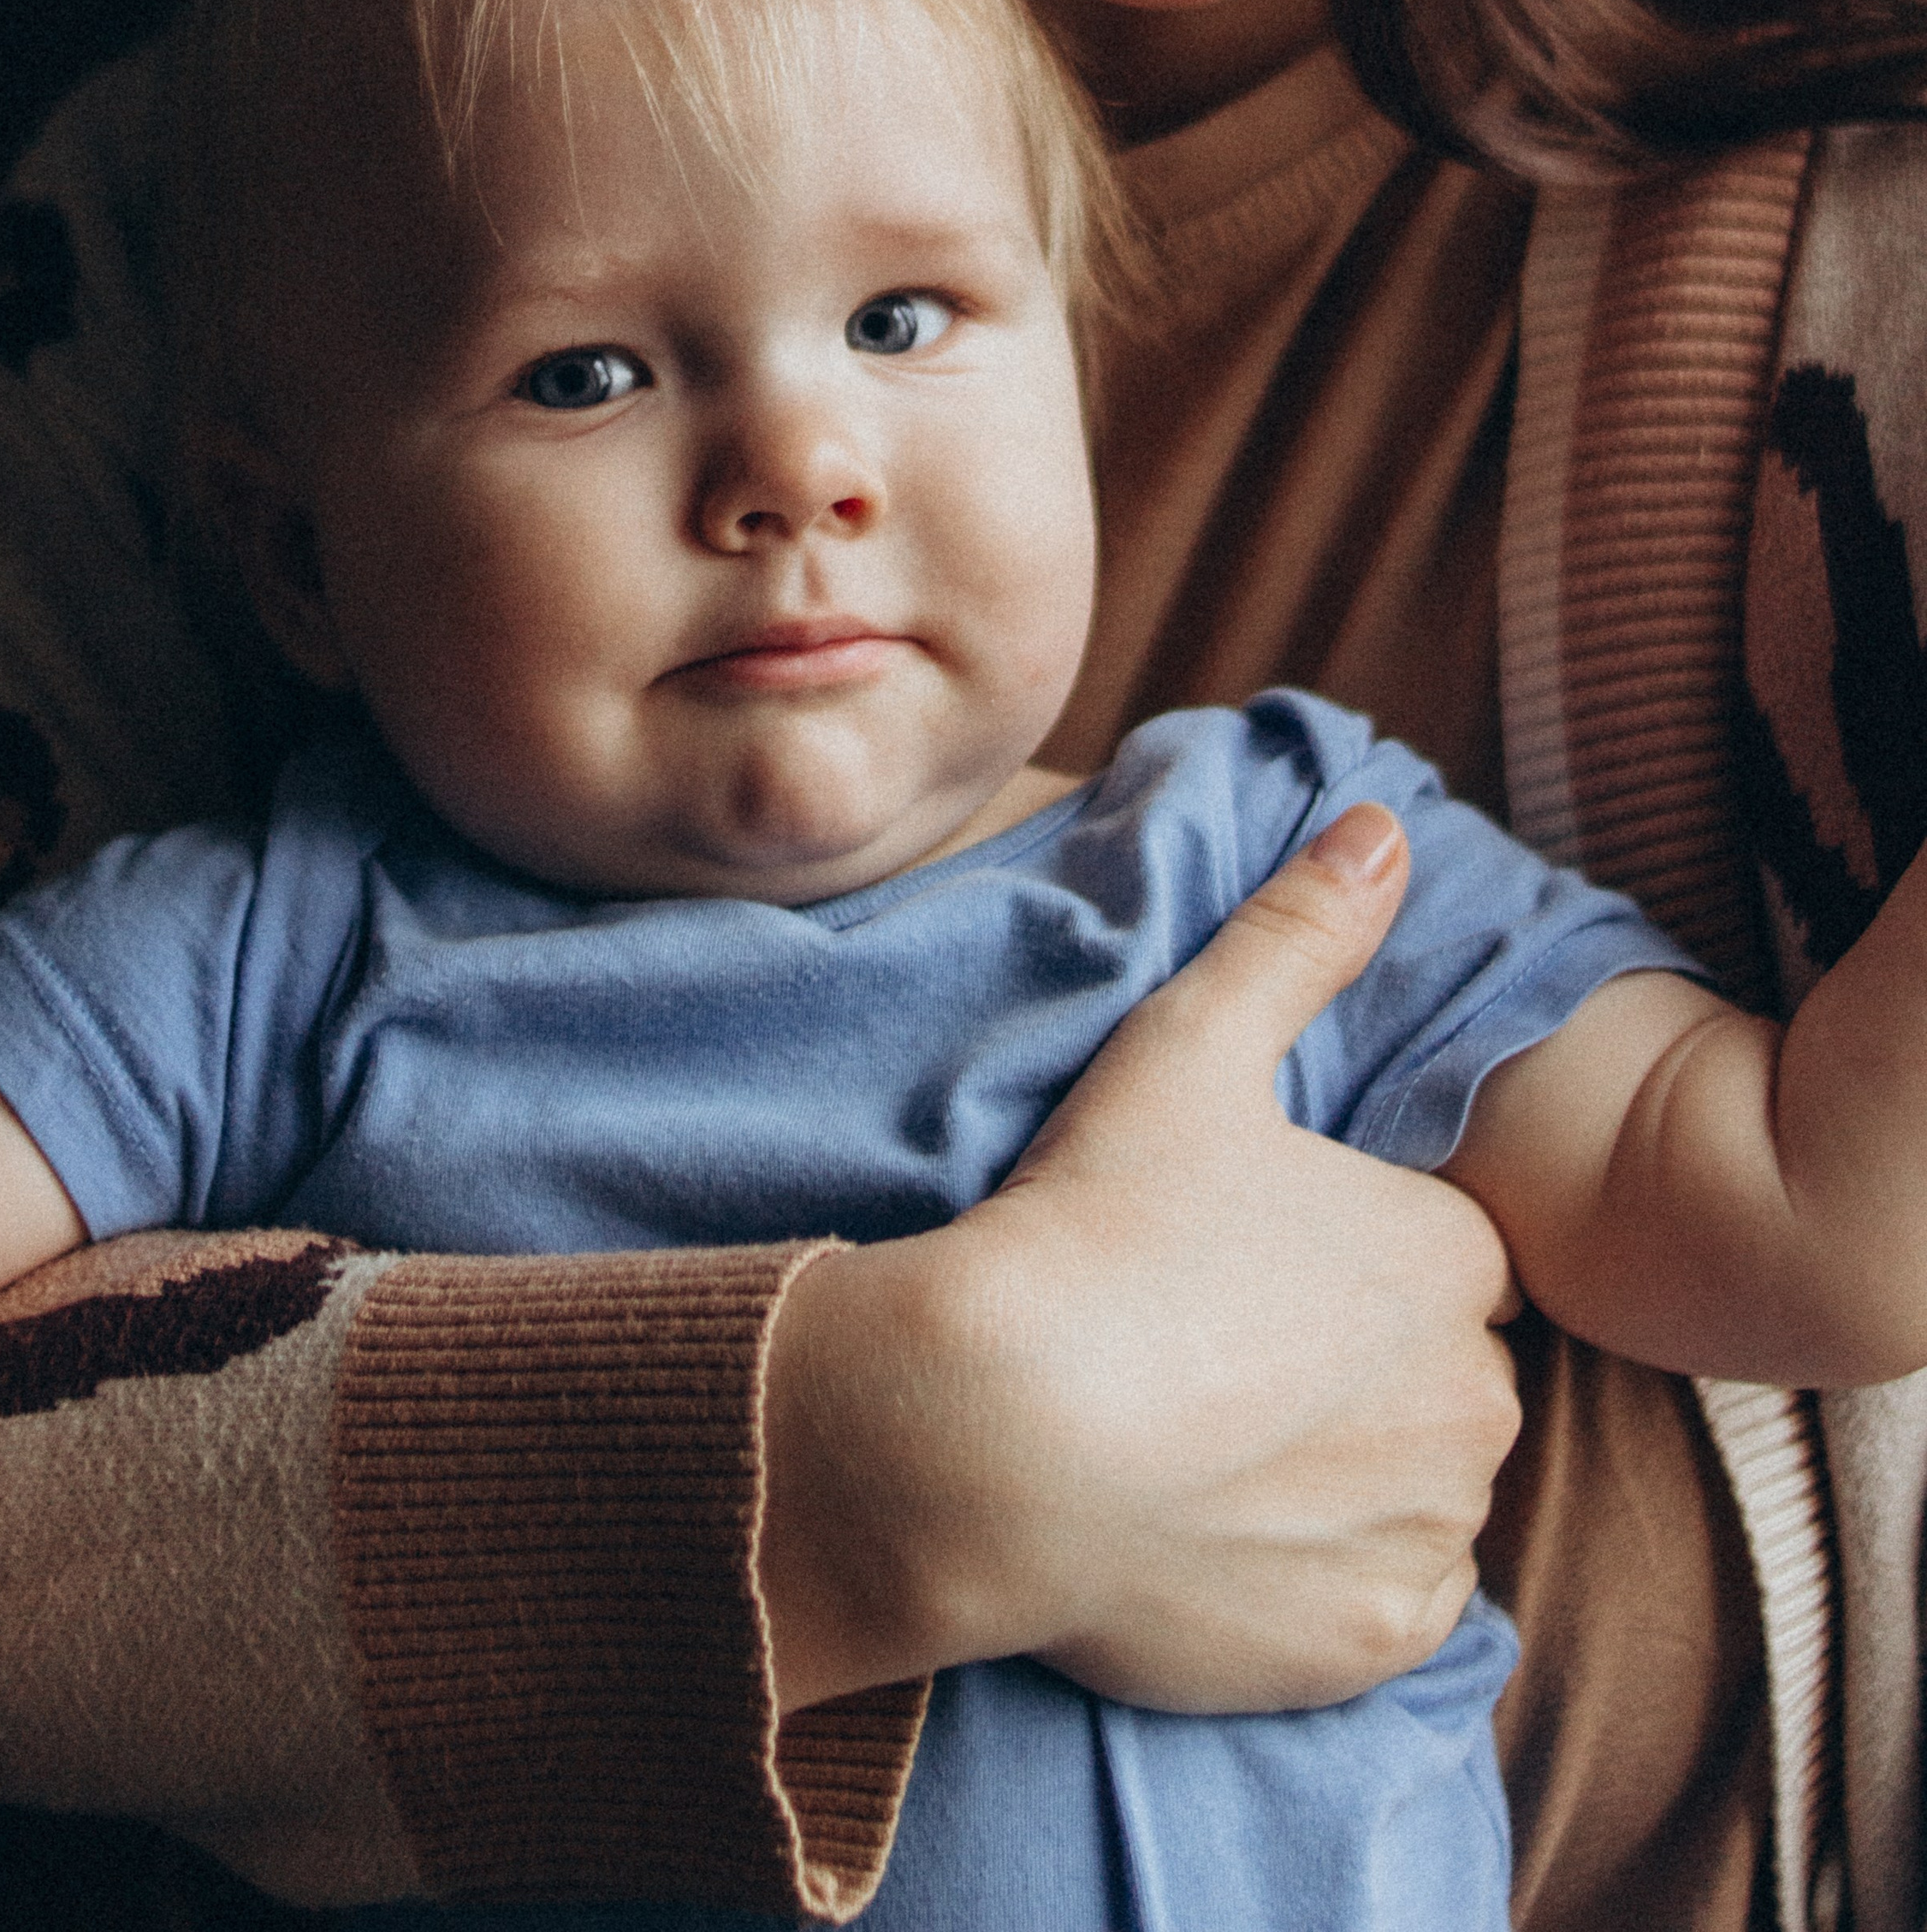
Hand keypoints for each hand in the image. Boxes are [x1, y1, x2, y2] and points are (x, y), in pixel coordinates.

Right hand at [759, 806, 1518, 1713]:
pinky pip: (1386, 1604)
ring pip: (1411, 1489)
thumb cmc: (1090, 1226)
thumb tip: (1387, 823)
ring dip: (1338, 1473)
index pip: (1431, 1254)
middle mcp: (1475, 1394)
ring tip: (1198, 1442)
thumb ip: (1299, 935)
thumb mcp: (1190, 1049)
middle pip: (1430, 1374)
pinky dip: (1321, 1580)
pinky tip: (1221, 1535)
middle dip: (1347, 1368)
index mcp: (1447, 1252)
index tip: (1226, 1265)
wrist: (990, 1437)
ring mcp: (1429, 1528)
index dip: (1327, 1257)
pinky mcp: (1375, 1642)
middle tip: (1202, 1351)